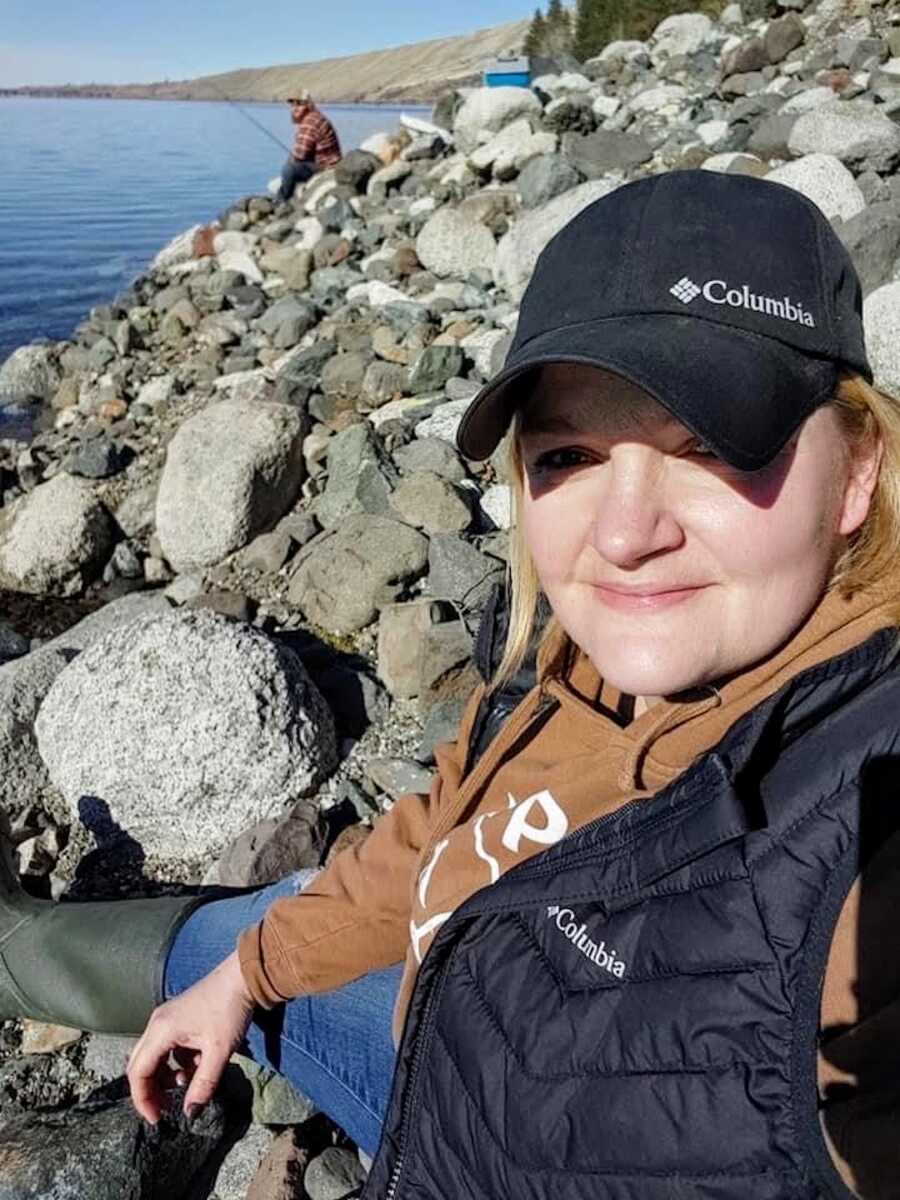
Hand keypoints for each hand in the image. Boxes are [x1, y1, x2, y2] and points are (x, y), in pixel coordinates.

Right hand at [127, 950, 254, 1123]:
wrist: (242, 977)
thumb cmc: (230, 1010)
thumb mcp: (219, 1051)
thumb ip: (203, 1084)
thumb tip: (190, 1113)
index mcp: (161, 1030)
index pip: (138, 1072)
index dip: (143, 1099)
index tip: (157, 1119)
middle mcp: (157, 1024)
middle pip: (139, 1065)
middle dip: (150, 1090)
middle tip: (165, 1109)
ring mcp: (166, 1019)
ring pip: (153, 1056)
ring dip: (164, 1076)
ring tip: (185, 1086)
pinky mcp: (177, 1018)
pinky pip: (167, 1047)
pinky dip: (175, 1062)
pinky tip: (195, 1067)